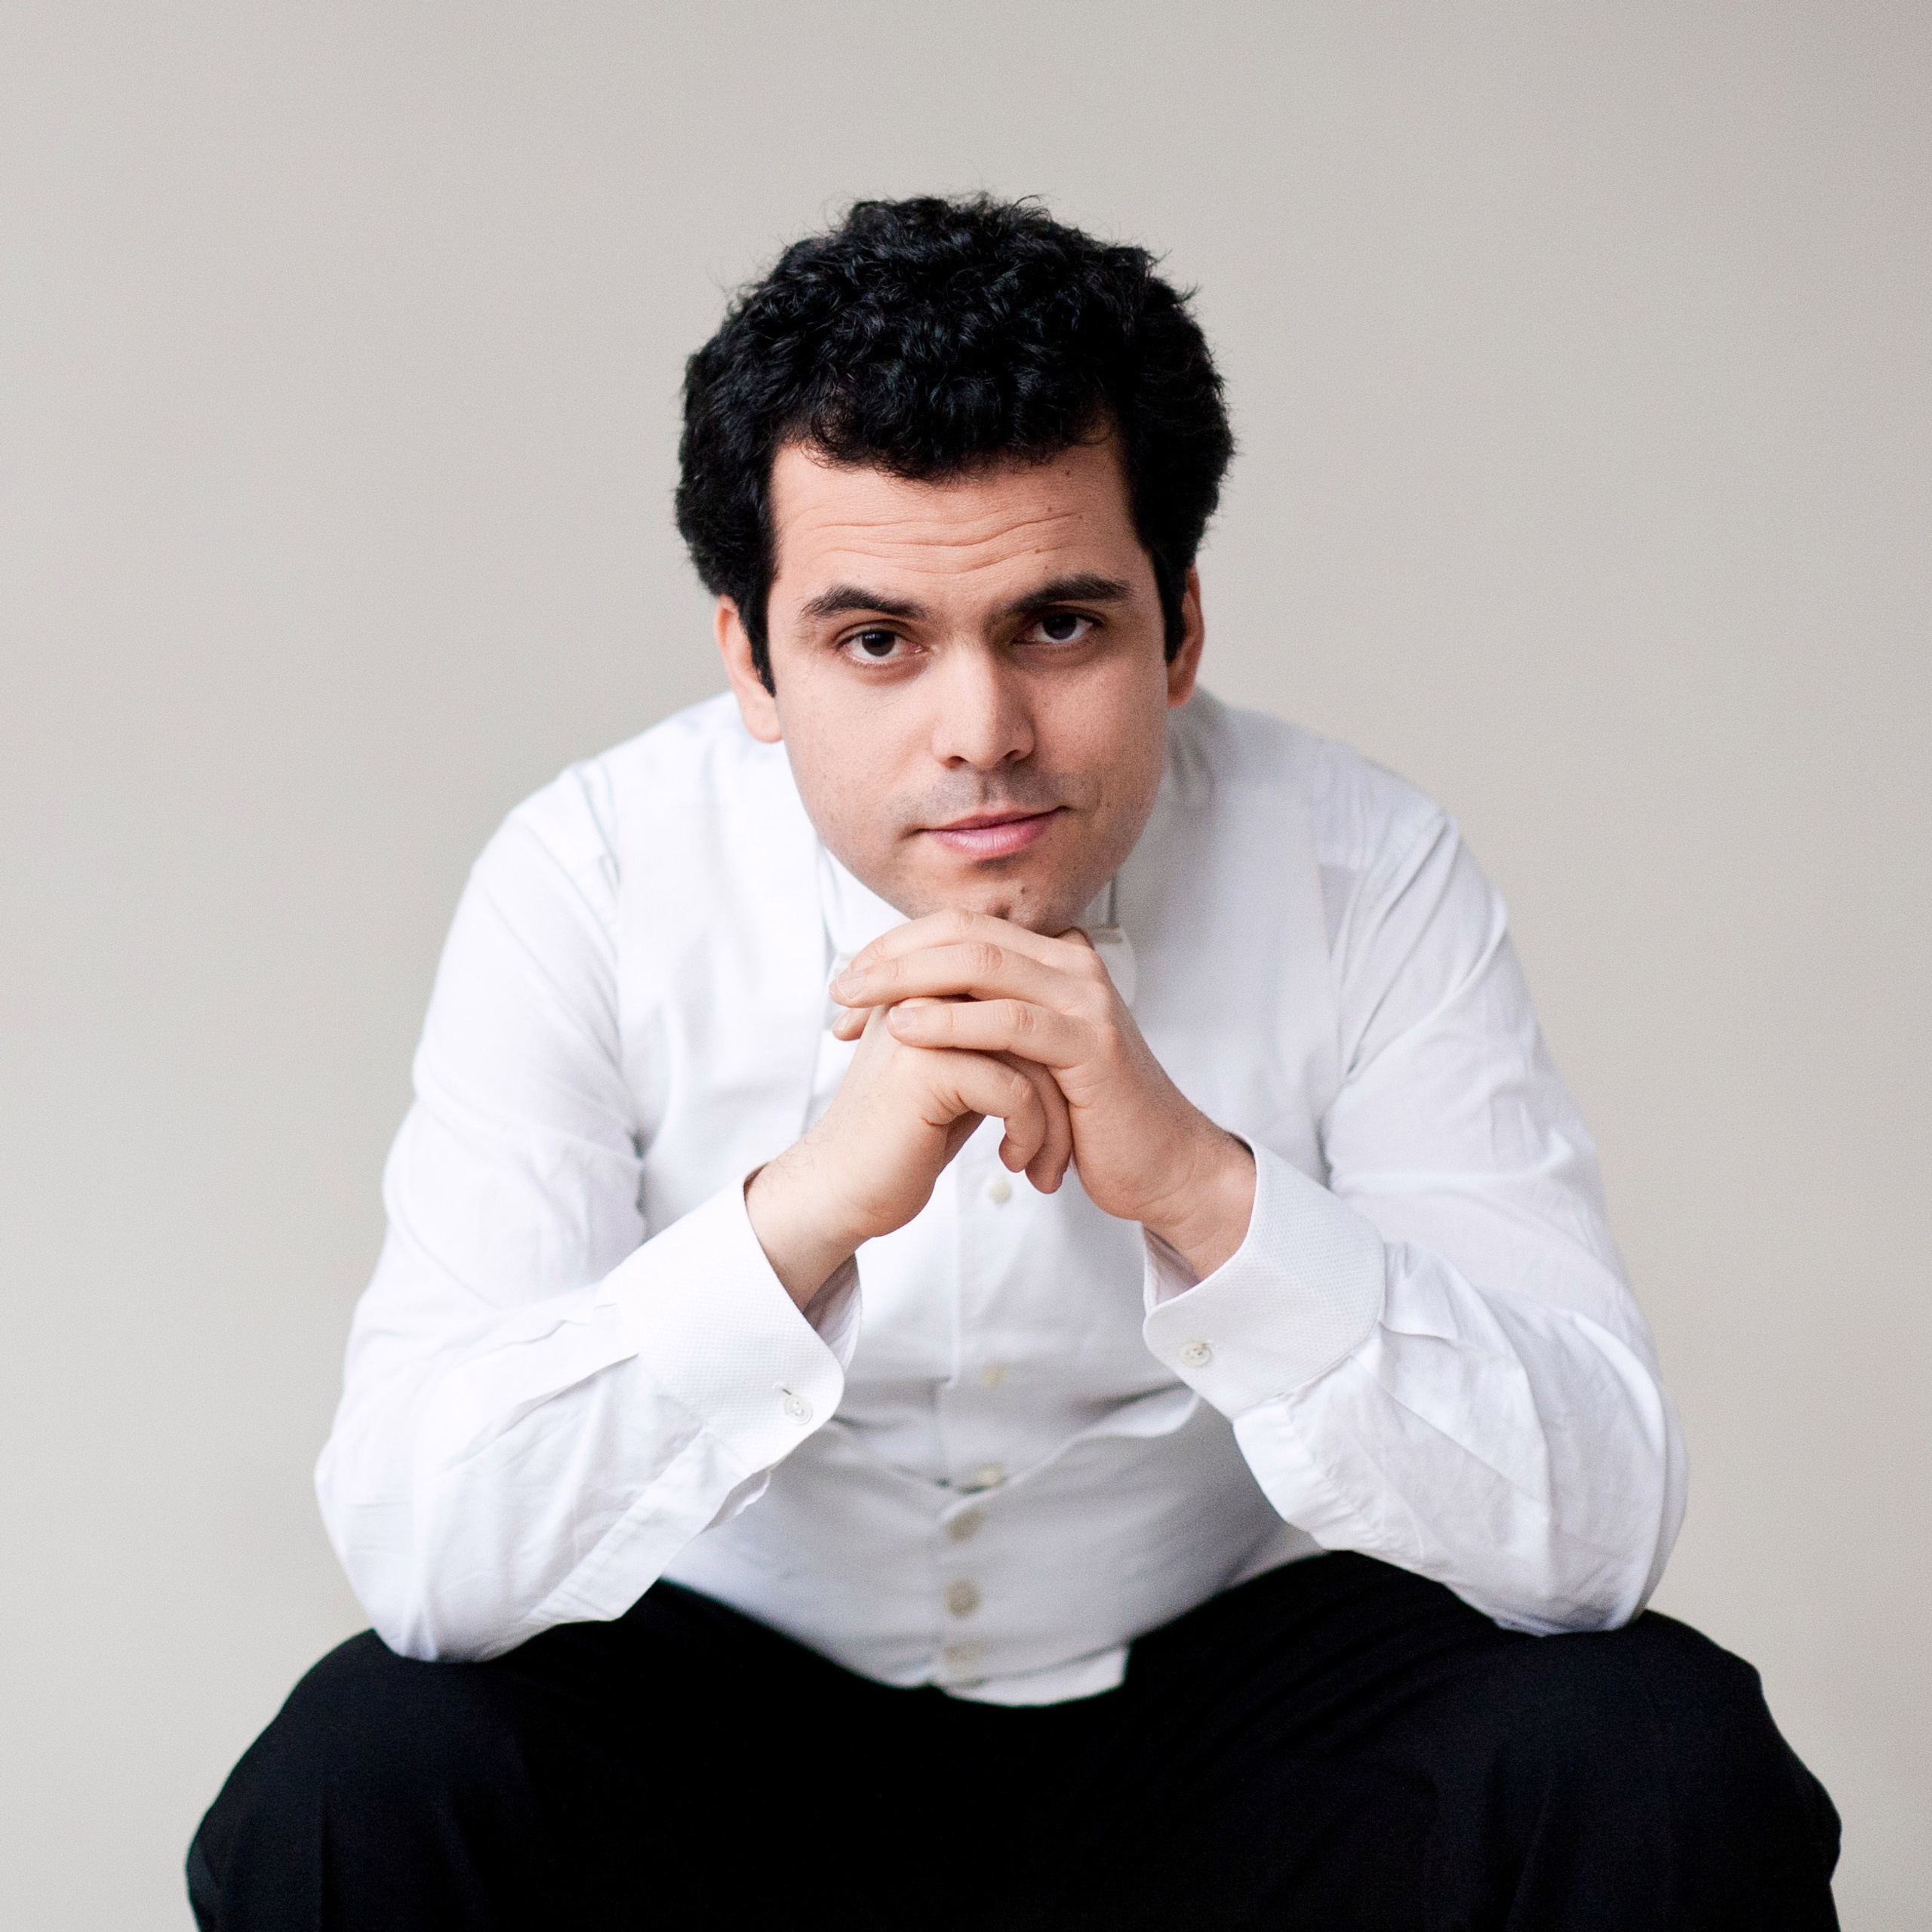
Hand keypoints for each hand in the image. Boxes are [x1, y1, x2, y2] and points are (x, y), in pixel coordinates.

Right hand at [746, 1001, 1073, 1310]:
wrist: (846, 1187)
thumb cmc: (910, 1133)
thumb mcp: (961, 1070)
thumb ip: (996, 1033)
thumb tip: (1061, 1013)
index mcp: (931, 981)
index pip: (1026, 993)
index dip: (1057, 1050)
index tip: (1067, 1101)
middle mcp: (923, 989)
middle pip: (1035, 1018)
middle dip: (1066, 1082)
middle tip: (1069, 1136)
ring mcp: (921, 1024)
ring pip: (1033, 1055)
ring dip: (1054, 1118)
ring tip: (1046, 1160)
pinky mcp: (925, 1068)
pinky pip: (1016, 1091)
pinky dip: (1029, 1134)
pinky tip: (1013, 1161)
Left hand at [830, 910, 1254, 1277]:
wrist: (1158, 1165)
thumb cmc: (1086, 1117)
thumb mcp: (1027, 1057)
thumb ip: (987, 1019)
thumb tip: (909, 1002)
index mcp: (1054, 960)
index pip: (963, 928)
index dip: (898, 948)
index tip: (849, 986)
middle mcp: (1073, 966)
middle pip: (967, 934)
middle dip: (893, 956)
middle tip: (841, 987)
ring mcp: (1086, 1001)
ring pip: (984, 967)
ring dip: (909, 981)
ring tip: (858, 1005)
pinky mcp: (1092, 1045)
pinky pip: (1011, 1023)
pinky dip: (951, 1023)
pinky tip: (906, 1031)